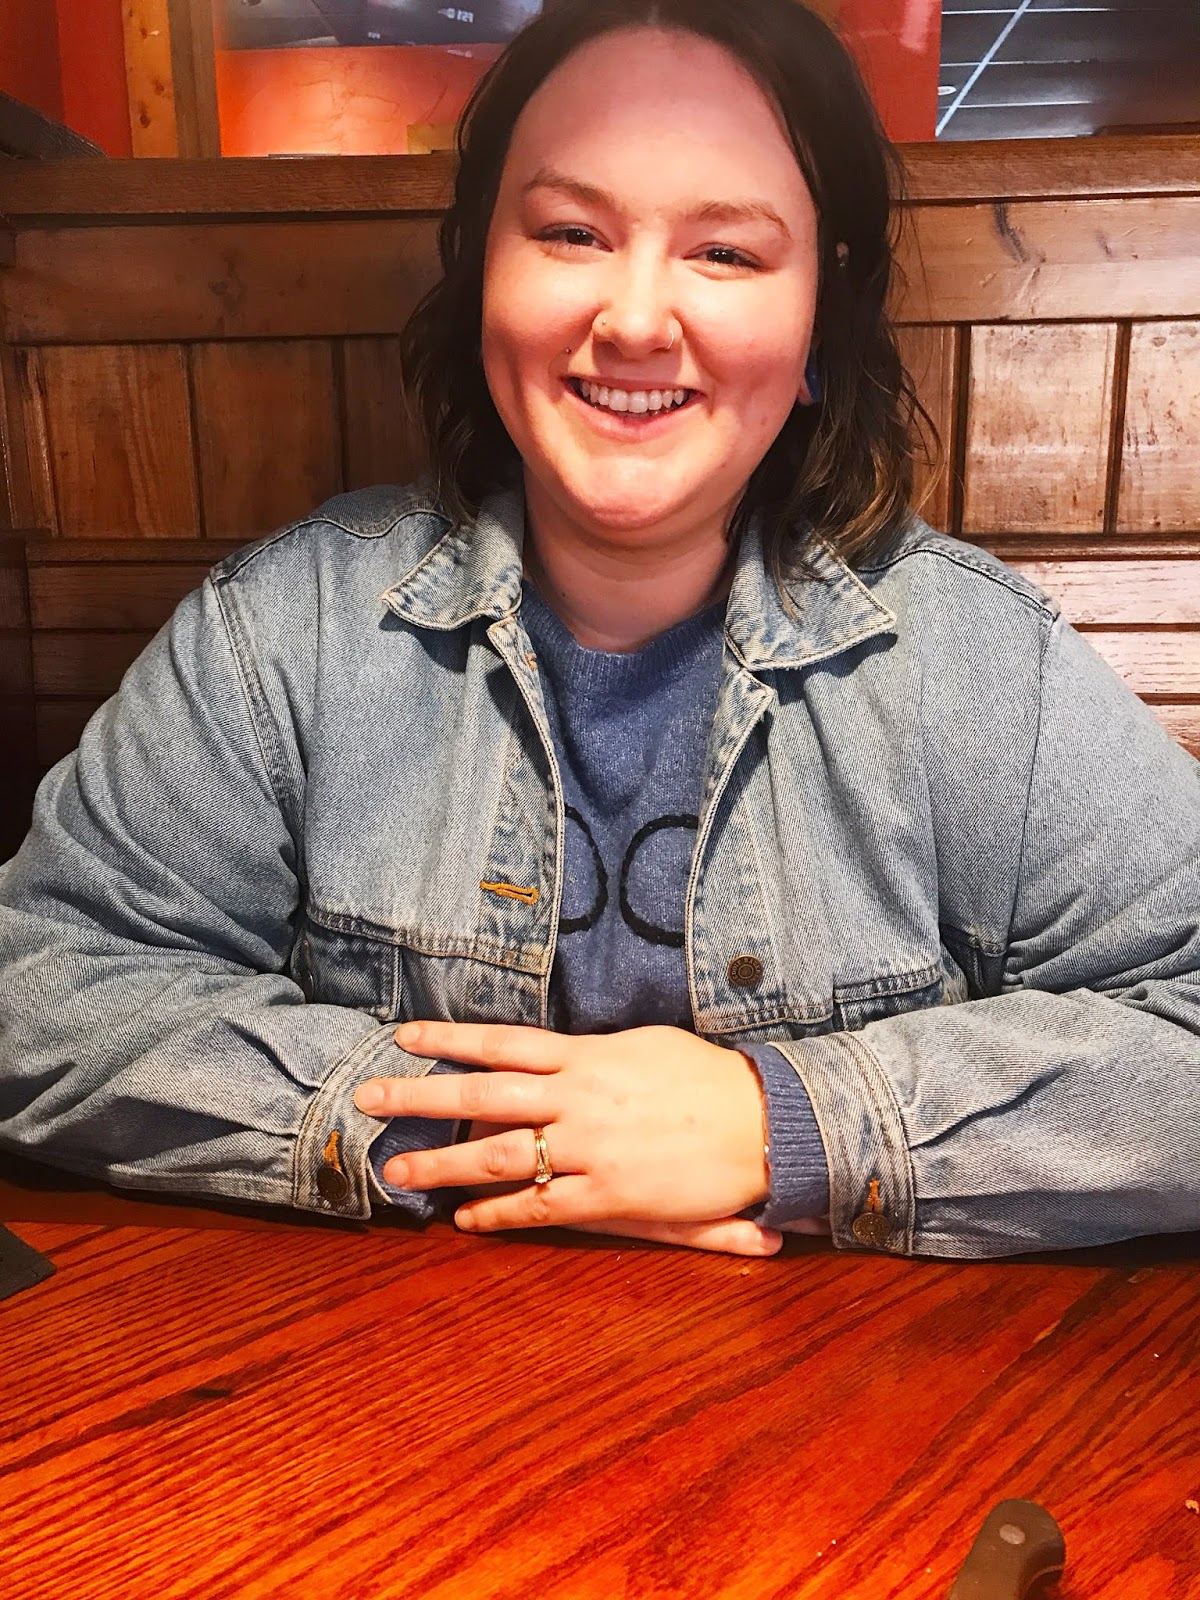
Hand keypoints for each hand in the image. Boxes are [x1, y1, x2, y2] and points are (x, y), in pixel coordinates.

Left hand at [354, 1021, 774, 1242]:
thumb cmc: (708, 1079)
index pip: (502, 1043)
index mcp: (586, 1056)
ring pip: (499, 1153)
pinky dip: (500, 1211)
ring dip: (443, 1164)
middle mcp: (577, 1097)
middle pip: (482, 1094)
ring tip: (397, 1172)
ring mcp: (588, 1147)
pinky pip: (541, 1205)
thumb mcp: (647, 1047)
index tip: (403, 1037)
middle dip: (421, 1098)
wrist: (762, 1123)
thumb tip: (561, 1054)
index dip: (449, 1040)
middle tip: (369, 1099)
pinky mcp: (608, 1194)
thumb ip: (597, 1054)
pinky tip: (467, 1219)